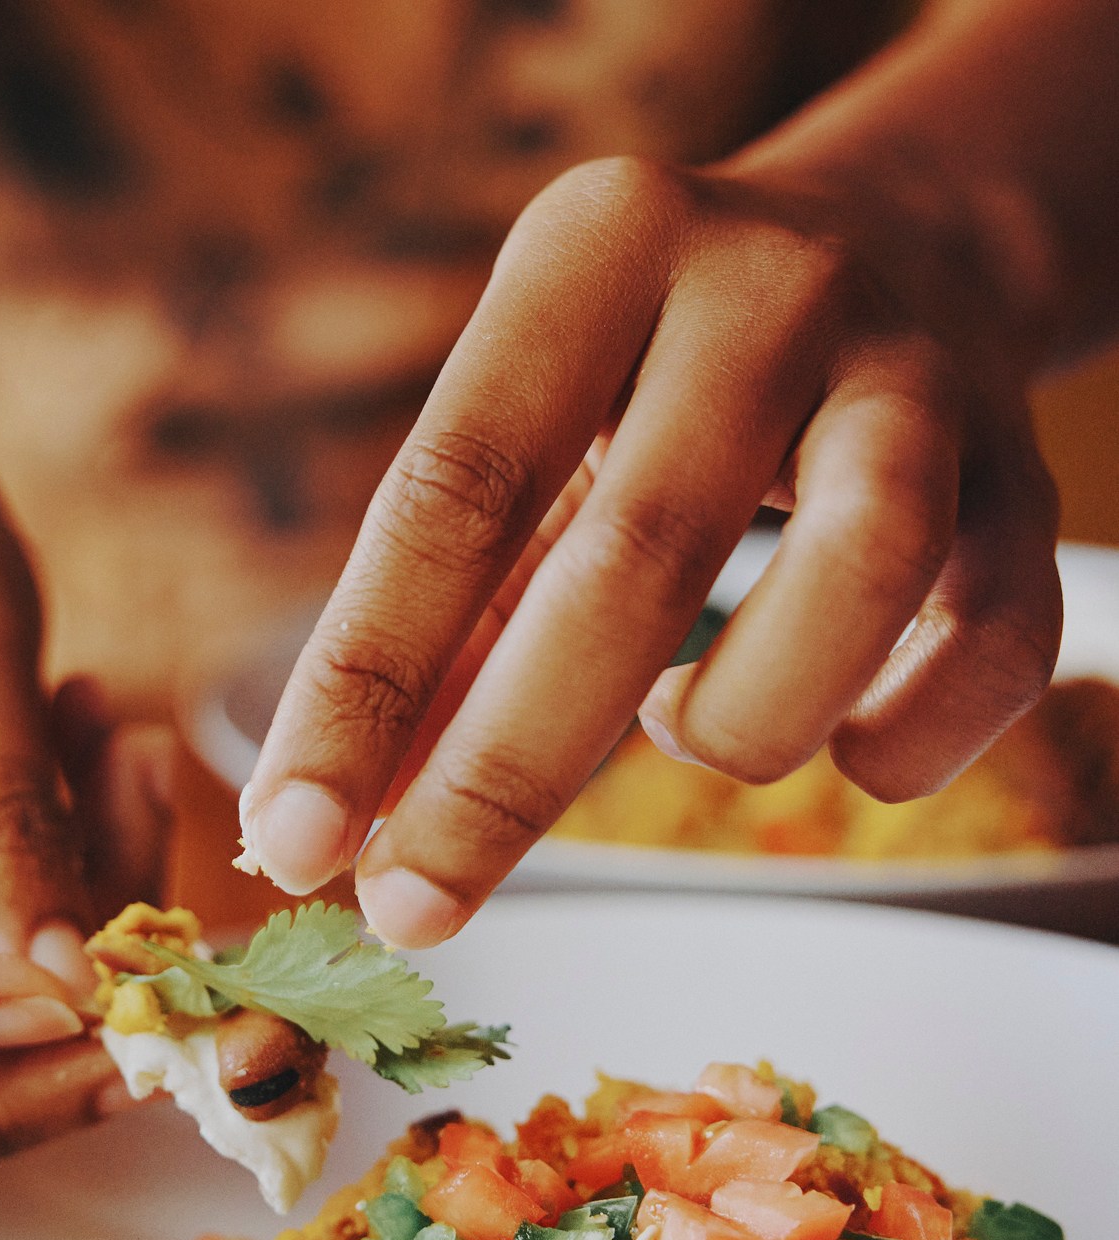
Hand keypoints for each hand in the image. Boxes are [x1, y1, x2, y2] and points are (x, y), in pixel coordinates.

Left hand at [241, 155, 1061, 945]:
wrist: (903, 250)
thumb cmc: (654, 390)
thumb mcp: (531, 449)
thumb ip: (440, 631)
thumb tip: (333, 832)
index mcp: (599, 252)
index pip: (453, 494)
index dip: (362, 687)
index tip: (288, 843)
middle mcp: (769, 292)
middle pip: (633, 566)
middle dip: (502, 775)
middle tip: (409, 910)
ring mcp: (921, 380)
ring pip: (848, 595)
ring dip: (735, 725)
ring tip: (684, 715)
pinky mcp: (1030, 488)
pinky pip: (986, 663)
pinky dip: (890, 744)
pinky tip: (832, 726)